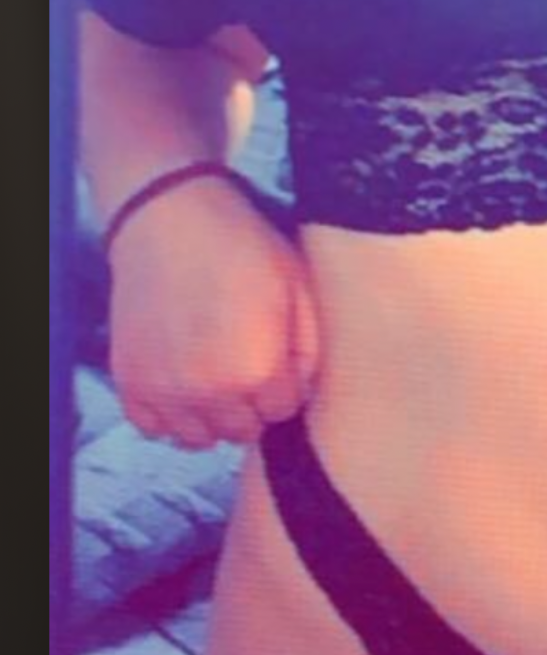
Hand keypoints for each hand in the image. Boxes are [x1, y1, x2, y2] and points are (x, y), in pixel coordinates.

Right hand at [108, 177, 321, 448]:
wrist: (168, 215)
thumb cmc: (241, 246)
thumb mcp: (297, 289)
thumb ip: (309, 351)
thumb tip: (302, 393)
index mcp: (256, 371)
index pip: (282, 413)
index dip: (282, 384)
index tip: (273, 357)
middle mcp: (208, 392)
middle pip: (241, 431)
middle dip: (249, 403)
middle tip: (242, 362)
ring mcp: (163, 390)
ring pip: (198, 439)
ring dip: (210, 415)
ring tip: (211, 375)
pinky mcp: (129, 381)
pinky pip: (153, 427)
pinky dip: (168, 413)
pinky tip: (179, 381)